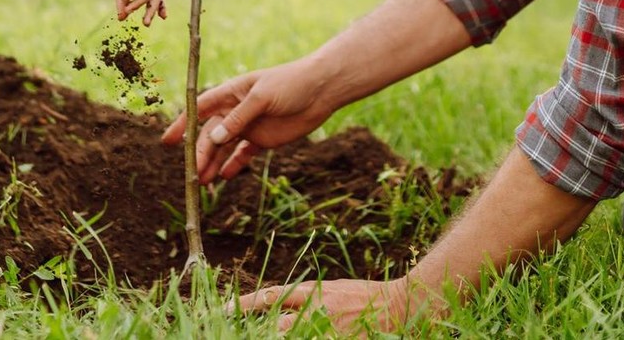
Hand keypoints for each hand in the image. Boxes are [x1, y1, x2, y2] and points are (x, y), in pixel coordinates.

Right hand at [160, 56, 337, 182]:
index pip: (200, 109)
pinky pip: (243, 154)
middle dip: (199, 153)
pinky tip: (223, 177)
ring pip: (224, 147)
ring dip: (212, 163)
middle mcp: (235, 110)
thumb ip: (239, 118)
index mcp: (231, 93)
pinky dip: (233, 165)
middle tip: (192, 174)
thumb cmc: (291, 83)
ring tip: (203, 182)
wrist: (322, 90)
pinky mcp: (263, 139)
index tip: (168, 141)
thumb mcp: (262, 97)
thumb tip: (214, 138)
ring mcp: (249, 125)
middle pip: (210, 134)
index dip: (183, 124)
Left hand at [236, 277, 434, 334]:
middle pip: (277, 328)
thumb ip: (306, 298)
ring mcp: (329, 331)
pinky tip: (302, 337)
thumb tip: (277, 303)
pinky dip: (303, 339)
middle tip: (234, 334)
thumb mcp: (331, 289)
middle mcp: (317, 312)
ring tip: (265, 336)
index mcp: (313, 293)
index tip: (224, 310)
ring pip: (292, 337)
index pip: (271, 296)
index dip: (245, 304)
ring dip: (279, 337)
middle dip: (258, 335)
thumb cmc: (364, 296)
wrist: (400, 305)